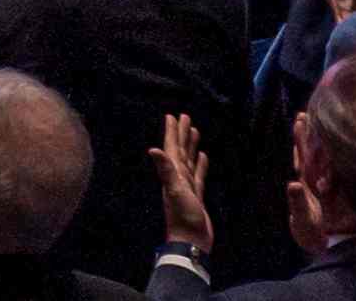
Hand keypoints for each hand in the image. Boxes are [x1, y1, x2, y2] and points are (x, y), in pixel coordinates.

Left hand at [158, 109, 215, 264]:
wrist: (191, 239)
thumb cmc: (182, 216)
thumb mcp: (174, 191)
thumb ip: (165, 170)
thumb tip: (152, 149)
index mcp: (173, 173)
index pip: (172, 147)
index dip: (172, 132)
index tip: (172, 115)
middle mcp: (178, 176)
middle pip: (180, 149)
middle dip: (181, 133)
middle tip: (184, 116)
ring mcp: (187, 185)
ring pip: (189, 159)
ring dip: (191, 145)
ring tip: (194, 130)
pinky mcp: (197, 194)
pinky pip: (198, 174)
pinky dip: (200, 164)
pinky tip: (203, 156)